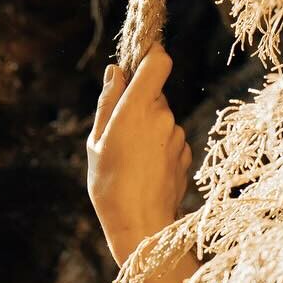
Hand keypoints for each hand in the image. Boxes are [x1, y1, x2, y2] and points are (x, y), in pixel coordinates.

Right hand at [87, 46, 191, 264]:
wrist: (140, 226)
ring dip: (149, 131)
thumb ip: (107, 103)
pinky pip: (171, 141)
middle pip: (156, 94)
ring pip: (163, 120)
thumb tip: (115, 71)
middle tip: (120, 134)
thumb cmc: (109, 186)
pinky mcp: (186, 153)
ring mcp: (177, 135)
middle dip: (140, 105)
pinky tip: (146, 172)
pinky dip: (160, 149)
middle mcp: (162, 116)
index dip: (151, 56)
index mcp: (137, 108)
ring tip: (131, 161)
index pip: (158, 61)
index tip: (140, 61)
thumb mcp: (96, 144)